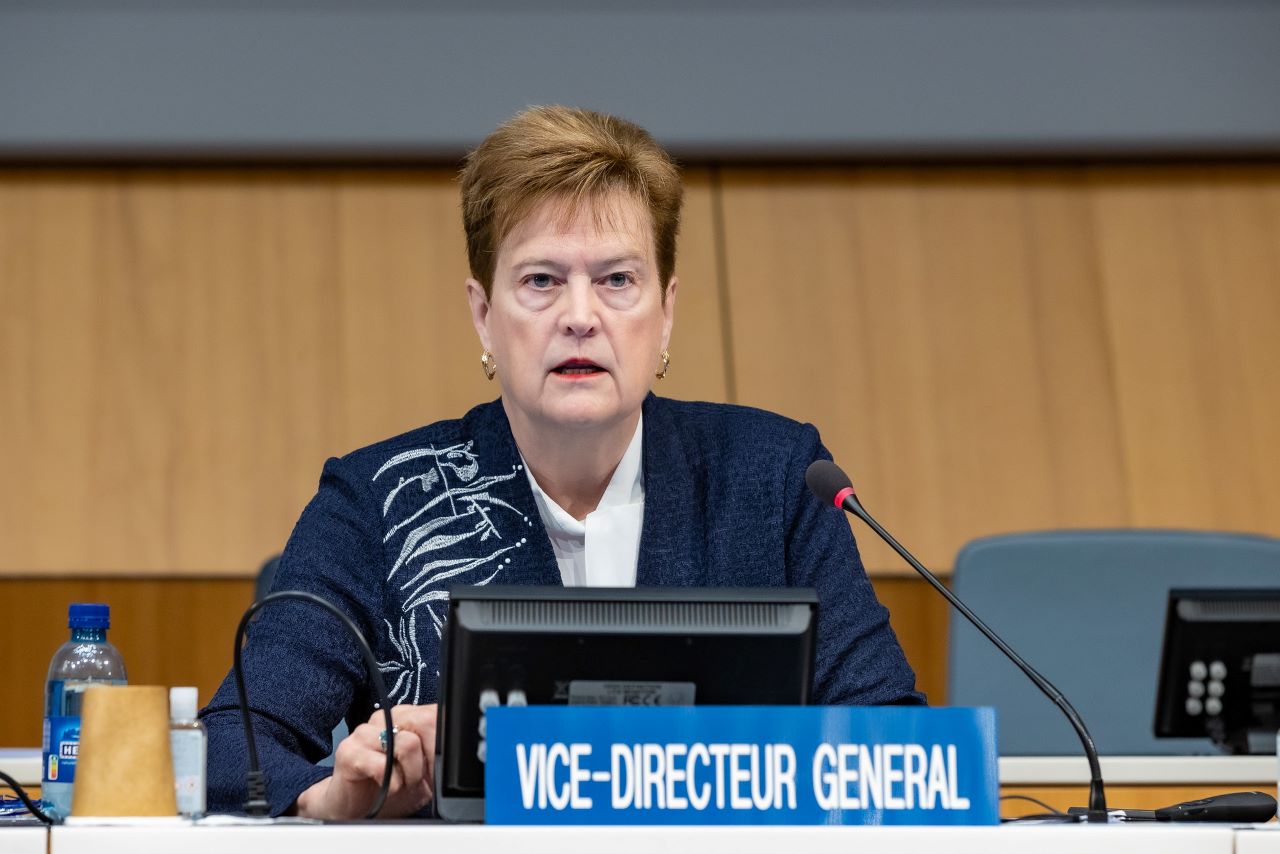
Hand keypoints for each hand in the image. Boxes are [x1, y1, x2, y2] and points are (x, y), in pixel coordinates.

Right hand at [295, 704, 437, 819]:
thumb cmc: (390, 785)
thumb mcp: (424, 771)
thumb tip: (456, 749)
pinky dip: (392, 784)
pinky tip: (386, 787)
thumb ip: (438, 754)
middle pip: (425, 722)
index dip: (442, 744)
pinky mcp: (349, 751)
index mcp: (404, 716)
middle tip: (420, 779)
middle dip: (430, 759)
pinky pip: (383, 765)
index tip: (439, 768)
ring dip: (411, 774)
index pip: (435, 713)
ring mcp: (365, 732)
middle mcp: (384, 718)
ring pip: (408, 743)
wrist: (355, 807)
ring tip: (401, 783)